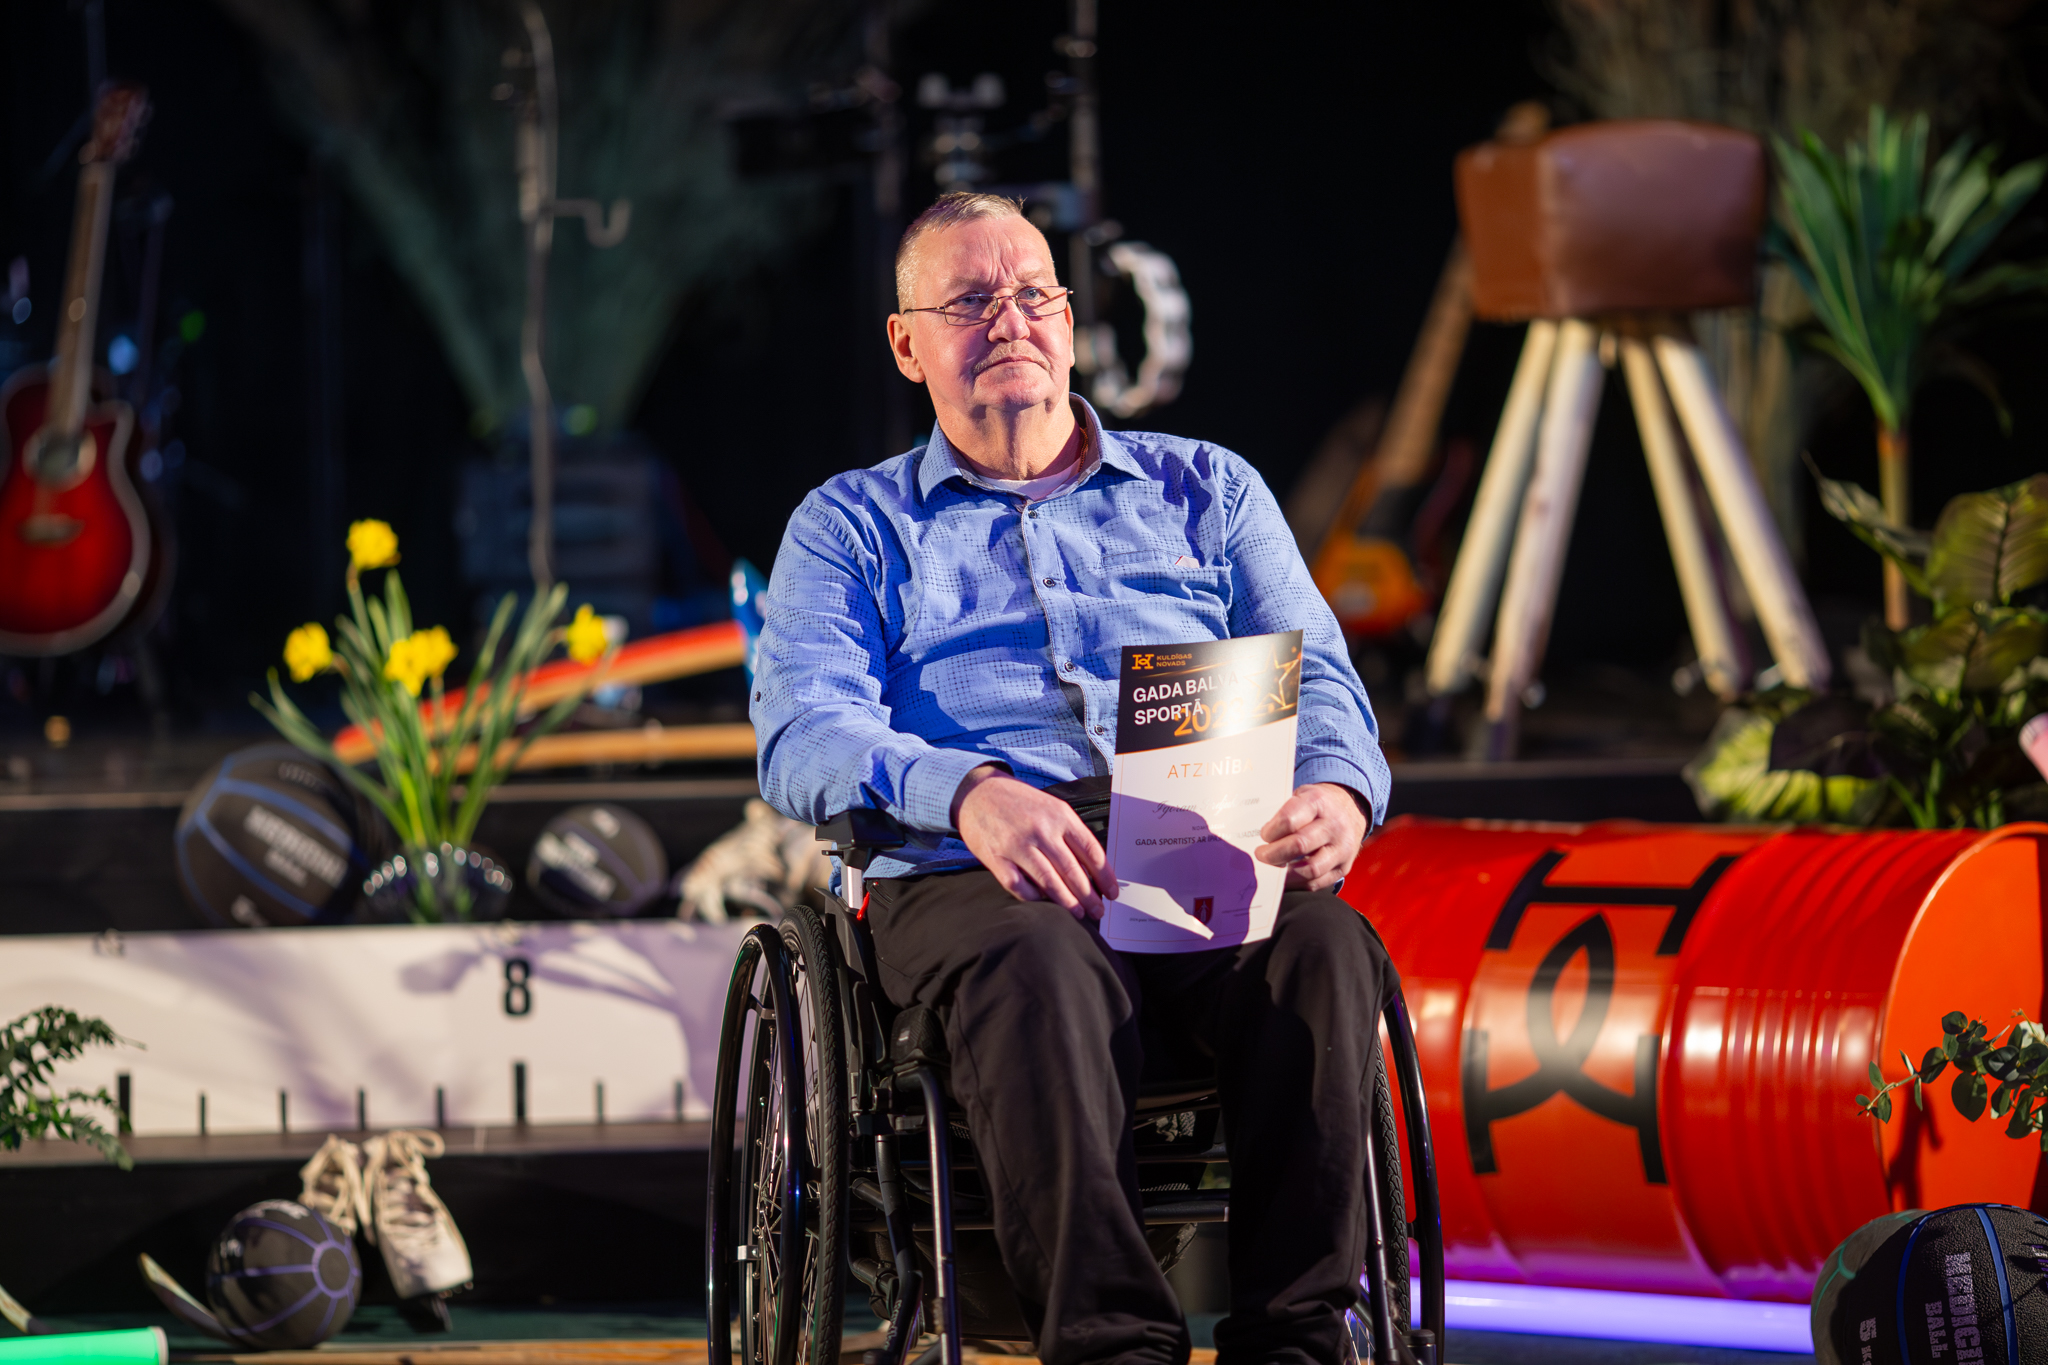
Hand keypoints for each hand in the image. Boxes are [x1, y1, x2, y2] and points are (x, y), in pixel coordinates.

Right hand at [952, 765, 1118, 918]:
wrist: (978, 792)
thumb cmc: (1018, 802)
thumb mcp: (1050, 807)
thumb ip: (1069, 833)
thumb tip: (1091, 867)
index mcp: (1060, 815)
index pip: (1091, 851)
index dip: (1105, 876)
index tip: (1112, 892)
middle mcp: (1041, 830)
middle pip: (1073, 871)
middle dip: (1089, 895)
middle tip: (1098, 911)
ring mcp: (1017, 845)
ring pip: (1049, 882)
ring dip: (1066, 902)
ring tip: (1078, 913)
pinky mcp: (996, 858)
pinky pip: (1019, 886)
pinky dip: (1033, 898)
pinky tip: (1042, 902)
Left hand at [1256, 783, 1368, 890]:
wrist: (1350, 811)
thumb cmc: (1317, 806)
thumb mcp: (1301, 796)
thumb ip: (1282, 812)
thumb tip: (1252, 832)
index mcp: (1318, 802)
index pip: (1289, 820)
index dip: (1271, 831)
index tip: (1263, 836)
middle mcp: (1334, 825)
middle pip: (1299, 845)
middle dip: (1274, 854)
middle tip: (1261, 855)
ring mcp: (1342, 848)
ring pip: (1310, 869)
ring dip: (1285, 873)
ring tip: (1272, 867)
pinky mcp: (1343, 868)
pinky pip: (1317, 883)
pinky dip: (1297, 883)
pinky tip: (1285, 877)